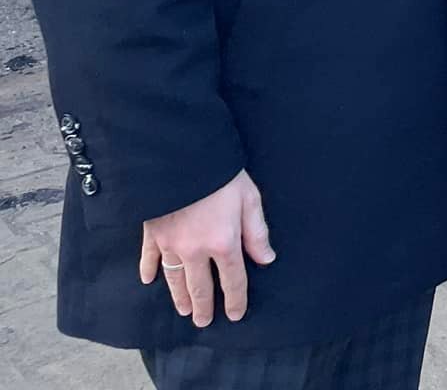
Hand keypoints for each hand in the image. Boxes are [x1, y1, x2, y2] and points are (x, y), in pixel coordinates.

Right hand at [140, 170, 273, 326]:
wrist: (182, 158)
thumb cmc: (221, 176)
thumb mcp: (249, 199)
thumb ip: (257, 232)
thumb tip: (266, 259)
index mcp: (224, 242)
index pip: (233, 280)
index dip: (235, 300)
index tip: (235, 314)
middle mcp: (195, 250)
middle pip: (200, 287)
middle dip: (203, 307)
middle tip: (203, 321)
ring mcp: (170, 244)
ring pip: (174, 279)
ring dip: (179, 297)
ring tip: (183, 310)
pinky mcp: (152, 233)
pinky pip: (149, 258)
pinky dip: (148, 271)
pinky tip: (148, 281)